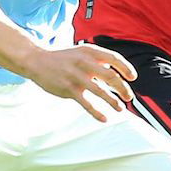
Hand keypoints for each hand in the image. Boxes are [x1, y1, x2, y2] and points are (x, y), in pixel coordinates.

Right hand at [20, 45, 137, 121]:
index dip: (126, 68)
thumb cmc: (63, 58)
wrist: (37, 61)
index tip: (133, 77)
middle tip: (129, 97)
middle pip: (111, 76)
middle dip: (123, 88)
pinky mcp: (68, 89)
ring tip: (120, 109)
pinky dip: (96, 112)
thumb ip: (98, 61)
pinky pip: (86, 103)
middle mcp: (85, 63)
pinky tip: (104, 118)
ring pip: (100, 91)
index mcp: (90, 51)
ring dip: (113, 101)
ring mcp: (76, 76)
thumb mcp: (81, 52)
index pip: (114, 58)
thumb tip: (117, 75)